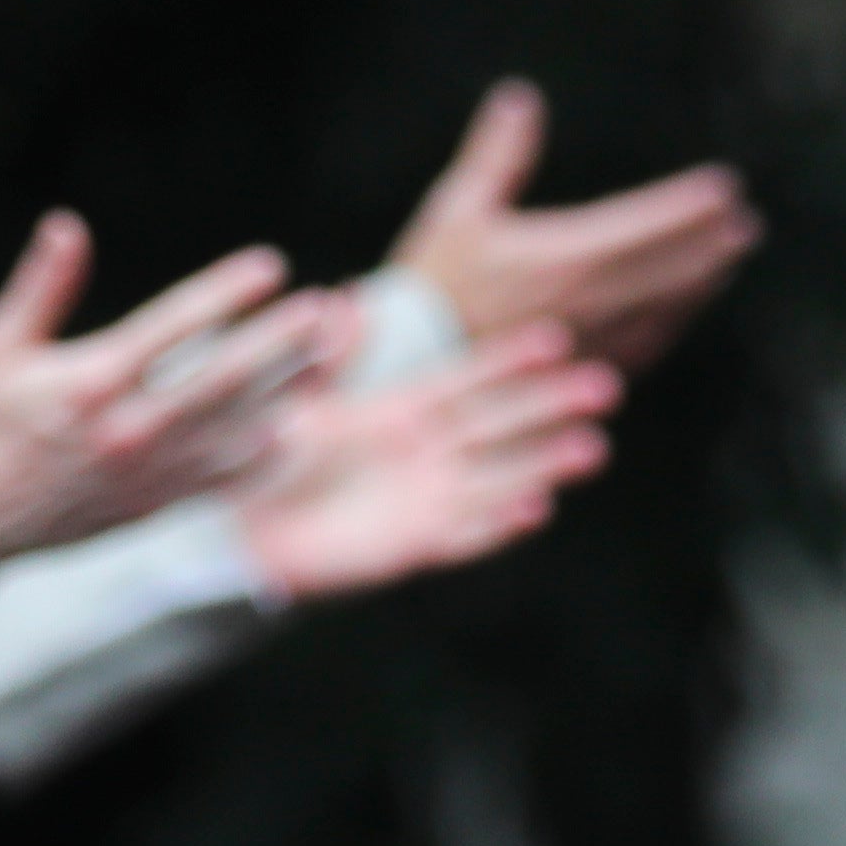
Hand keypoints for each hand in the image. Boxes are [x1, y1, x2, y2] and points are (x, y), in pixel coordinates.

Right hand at [0, 215, 314, 559]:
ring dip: (287, 389)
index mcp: (91, 381)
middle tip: (323, 308)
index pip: (175, 326)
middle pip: (223, 379)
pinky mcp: (156, 504)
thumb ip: (41, 286)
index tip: (271, 265)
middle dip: (278, 341)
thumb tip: (68, 224)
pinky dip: (264, 453)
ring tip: (328, 351)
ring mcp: (148, 473)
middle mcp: (128, 429)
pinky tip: (296, 423)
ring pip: (237, 428)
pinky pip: (225, 479)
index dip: (228, 292)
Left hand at [234, 324, 618, 602]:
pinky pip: (466, 535)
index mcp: (400, 409)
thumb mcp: (293, 400)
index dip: (510, 360)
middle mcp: (425, 452)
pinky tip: (538, 508)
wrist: (239, 531)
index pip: (467, 377)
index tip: (558, 338)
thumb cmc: (264, 459)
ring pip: (497, 477)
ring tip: (592, 449)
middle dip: (551, 406)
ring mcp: (425, 498)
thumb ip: (323, 357)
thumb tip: (337, 301)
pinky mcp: (414, 544)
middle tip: (606, 387)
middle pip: (499, 424)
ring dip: (544, 464)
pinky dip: (501, 523)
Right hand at [384, 81, 757, 369]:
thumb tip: (520, 96)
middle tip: (746, 224)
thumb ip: (498, 153)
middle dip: (711, 243)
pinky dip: (674, 320)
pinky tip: (684, 309)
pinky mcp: (585, 367)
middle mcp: (591, 300)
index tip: (725, 187)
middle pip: (670, 268)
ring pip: (665, 308)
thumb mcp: (459, 208)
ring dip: (702, 282)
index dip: (689, 206)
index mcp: (566, 255)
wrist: (415, 362)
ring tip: (728, 260)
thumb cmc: (435, 282)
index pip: (646, 225)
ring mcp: (594, 339)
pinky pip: (646, 343)